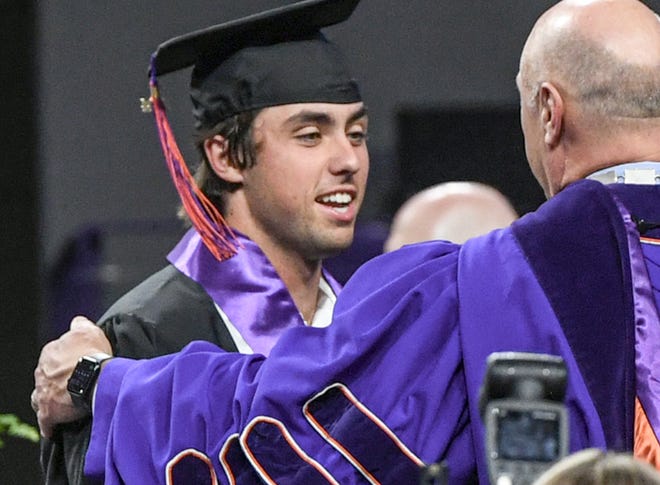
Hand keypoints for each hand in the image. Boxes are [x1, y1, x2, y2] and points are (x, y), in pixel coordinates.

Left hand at [32, 316, 112, 437]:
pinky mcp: (47, 412)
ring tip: (61, 404)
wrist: (92, 377)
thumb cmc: (91, 354)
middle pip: (46, 376)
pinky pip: (45, 422)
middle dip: (56, 380)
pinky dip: (49, 425)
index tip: (77, 364)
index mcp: (50, 352)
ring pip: (40, 397)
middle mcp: (42, 372)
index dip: (66, 360)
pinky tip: (55, 428)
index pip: (54, 356)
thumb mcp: (89, 331)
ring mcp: (42, 393)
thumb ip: (80, 325)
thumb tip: (77, 321)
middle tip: (72, 384)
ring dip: (48, 400)